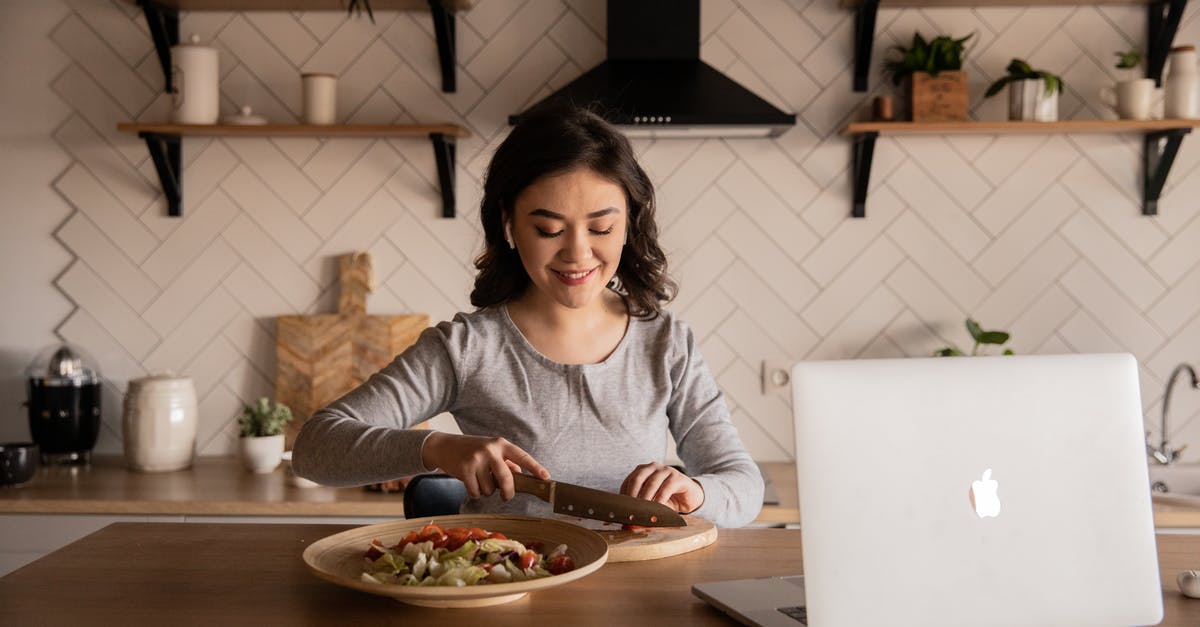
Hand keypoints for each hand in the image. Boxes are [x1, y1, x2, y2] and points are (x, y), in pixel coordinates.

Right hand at [420, 432, 549, 500]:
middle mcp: (490, 450)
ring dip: (486, 490)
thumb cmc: (472, 450)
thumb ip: (506, 462)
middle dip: (508, 492)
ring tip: (479, 479)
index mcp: (501, 444)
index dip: (535, 468)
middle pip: (507, 479)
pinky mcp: (464, 469)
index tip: (546, 478)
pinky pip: (476, 492)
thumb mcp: (490, 451)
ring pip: (490, 488)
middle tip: (506, 496)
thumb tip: (521, 475)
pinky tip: (469, 483)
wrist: (444, 446)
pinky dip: (474, 493)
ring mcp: (477, 459)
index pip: (522, 456)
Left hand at [620, 462, 704, 513]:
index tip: (622, 510)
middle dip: (633, 496)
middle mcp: (652, 467)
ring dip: (646, 499)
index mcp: (642, 470)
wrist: (689, 497)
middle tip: (631, 511)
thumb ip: (640, 509)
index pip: (628, 481)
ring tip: (643, 512)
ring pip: (651, 483)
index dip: (624, 496)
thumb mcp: (651, 503)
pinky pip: (666, 488)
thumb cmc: (667, 499)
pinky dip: (660, 499)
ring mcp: (666, 470)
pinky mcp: (677, 477)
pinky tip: (658, 509)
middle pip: (637, 478)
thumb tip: (628, 524)